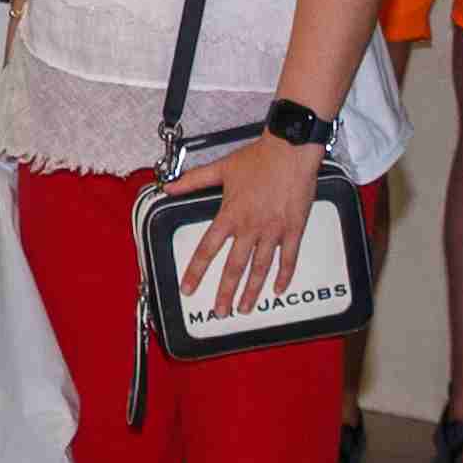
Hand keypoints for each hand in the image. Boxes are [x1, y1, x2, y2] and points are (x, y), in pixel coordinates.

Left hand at [179, 135, 324, 320]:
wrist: (290, 151)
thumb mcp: (221, 168)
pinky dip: (284, 275)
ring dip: (252, 291)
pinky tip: (278, 290)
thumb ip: (192, 180)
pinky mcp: (293, 229)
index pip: (207, 249)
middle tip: (219, 312)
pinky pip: (289, 258)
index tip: (188, 289)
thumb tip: (168, 186)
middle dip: (224, 293)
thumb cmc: (258, 158)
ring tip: (245, 308)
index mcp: (230, 215)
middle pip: (234, 267)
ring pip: (260, 268)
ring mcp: (273, 230)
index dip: (196, 271)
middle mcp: (250, 227)